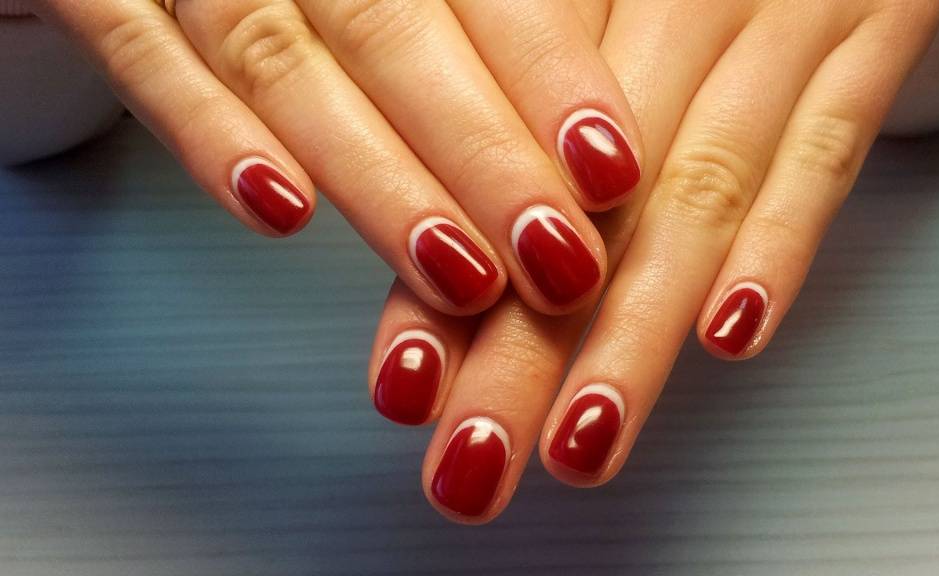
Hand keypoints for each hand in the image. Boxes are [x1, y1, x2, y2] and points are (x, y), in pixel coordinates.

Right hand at [36, 0, 645, 315]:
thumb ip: (487, 21)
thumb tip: (597, 138)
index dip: (547, 73)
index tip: (611, 172)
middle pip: (391, 24)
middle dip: (480, 151)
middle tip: (556, 260)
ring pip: (276, 51)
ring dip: (374, 175)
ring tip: (456, 273)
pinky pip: (132, 49)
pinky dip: (203, 132)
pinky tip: (282, 213)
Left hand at [368, 0, 938, 521]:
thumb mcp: (592, 19)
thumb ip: (524, 115)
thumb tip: (438, 266)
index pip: (494, 157)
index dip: (444, 281)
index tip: (412, 389)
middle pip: (587, 196)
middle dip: (527, 342)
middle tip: (480, 454)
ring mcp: (778, 15)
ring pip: (696, 190)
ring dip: (637, 330)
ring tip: (584, 439)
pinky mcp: (869, 39)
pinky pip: (824, 153)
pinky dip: (779, 248)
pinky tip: (730, 336)